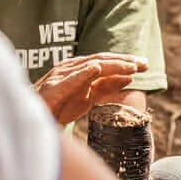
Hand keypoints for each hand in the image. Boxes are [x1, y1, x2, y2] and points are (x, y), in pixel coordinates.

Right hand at [33, 53, 147, 123]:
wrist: (34, 118)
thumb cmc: (60, 106)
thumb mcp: (88, 97)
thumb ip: (106, 86)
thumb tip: (130, 77)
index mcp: (80, 69)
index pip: (106, 62)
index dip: (126, 62)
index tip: (146, 65)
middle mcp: (71, 68)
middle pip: (101, 61)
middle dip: (124, 62)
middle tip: (144, 64)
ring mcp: (61, 76)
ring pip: (89, 66)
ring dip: (111, 65)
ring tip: (130, 67)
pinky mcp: (53, 88)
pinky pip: (69, 80)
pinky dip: (82, 73)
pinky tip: (95, 69)